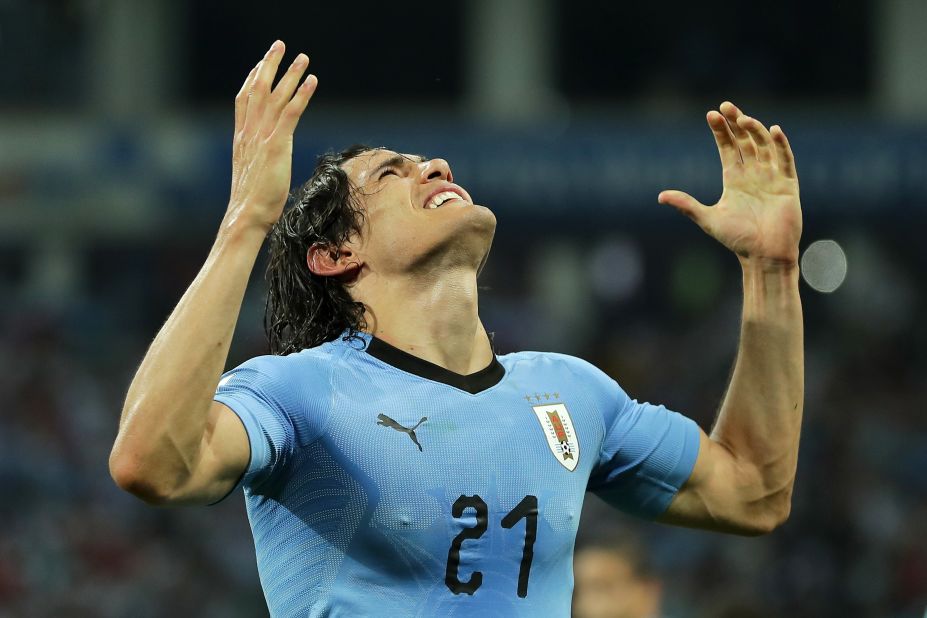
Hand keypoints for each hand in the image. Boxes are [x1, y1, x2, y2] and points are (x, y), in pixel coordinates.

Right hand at [225, 40, 317, 233]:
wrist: (247, 216)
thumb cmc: (253, 204)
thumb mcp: (254, 176)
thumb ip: (260, 163)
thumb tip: (268, 165)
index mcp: (242, 140)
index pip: (244, 101)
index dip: (252, 79)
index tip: (260, 64)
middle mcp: (249, 134)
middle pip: (257, 90)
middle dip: (269, 65)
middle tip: (280, 45)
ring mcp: (261, 138)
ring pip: (275, 97)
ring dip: (290, 74)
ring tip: (303, 58)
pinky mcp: (276, 146)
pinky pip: (290, 113)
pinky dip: (301, 95)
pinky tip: (312, 81)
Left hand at [658, 102, 800, 265]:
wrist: (763, 257)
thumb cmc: (737, 240)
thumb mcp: (707, 219)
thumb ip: (686, 205)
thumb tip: (660, 196)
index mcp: (734, 181)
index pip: (728, 149)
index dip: (721, 132)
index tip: (711, 114)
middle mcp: (753, 176)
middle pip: (745, 142)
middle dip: (736, 123)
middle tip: (725, 106)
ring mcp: (772, 179)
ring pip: (764, 147)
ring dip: (755, 130)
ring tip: (743, 117)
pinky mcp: (788, 186)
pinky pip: (786, 161)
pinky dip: (781, 146)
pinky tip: (773, 131)